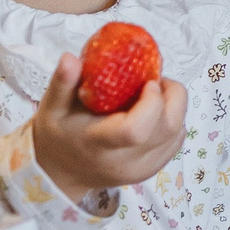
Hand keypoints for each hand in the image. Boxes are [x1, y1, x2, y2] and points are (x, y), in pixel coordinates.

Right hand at [32, 51, 186, 199]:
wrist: (62, 172)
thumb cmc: (59, 135)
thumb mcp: (52, 108)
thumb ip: (62, 82)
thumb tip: (70, 57)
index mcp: (99, 144)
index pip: (136, 130)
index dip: (151, 102)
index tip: (146, 82)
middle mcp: (124, 161)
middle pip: (167, 129)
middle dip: (171, 96)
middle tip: (154, 81)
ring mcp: (141, 169)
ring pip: (177, 134)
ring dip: (174, 107)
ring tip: (152, 95)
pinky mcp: (151, 170)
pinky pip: (175, 142)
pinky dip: (173, 121)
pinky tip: (154, 113)